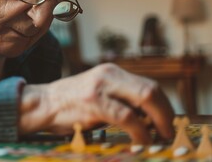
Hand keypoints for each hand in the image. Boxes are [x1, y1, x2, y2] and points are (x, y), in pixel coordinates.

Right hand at [19, 63, 174, 143]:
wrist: (42, 103)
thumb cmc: (70, 103)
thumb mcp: (98, 93)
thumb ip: (120, 98)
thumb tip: (148, 117)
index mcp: (111, 71)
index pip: (148, 85)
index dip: (164, 105)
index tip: (168, 122)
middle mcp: (108, 74)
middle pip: (151, 90)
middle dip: (166, 113)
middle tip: (169, 132)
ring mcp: (101, 86)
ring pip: (144, 99)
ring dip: (158, 122)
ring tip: (160, 137)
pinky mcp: (93, 101)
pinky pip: (127, 117)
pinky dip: (140, 131)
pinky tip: (142, 140)